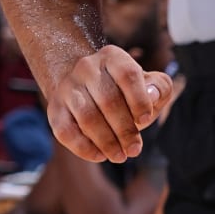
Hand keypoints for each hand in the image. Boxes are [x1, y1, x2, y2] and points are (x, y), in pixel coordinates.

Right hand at [48, 45, 171, 162]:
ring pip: (88, 117)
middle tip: (134, 149)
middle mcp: (86, 67)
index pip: (128, 75)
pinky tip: (100, 156)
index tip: (146, 120)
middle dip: (125, 130)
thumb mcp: (148, 84)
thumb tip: (153, 97)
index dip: (139, 100)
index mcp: (113, 57)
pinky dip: (84, 148)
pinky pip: (66, 131)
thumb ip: (159, 88)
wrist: (85, 87)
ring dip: (107, 142)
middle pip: (108, 101)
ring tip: (120, 156)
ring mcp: (68, 87)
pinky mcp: (55, 108)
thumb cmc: (125, 91)